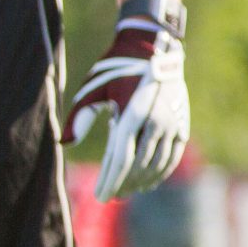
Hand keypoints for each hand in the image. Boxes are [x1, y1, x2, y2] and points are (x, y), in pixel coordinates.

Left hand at [64, 0, 189, 200]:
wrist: (155, 50)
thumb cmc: (117, 71)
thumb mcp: (93, 90)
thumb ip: (79, 117)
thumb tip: (66, 142)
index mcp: (132, 113)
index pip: (122, 158)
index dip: (111, 180)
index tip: (102, 196)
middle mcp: (155, 121)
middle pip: (139, 165)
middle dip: (124, 183)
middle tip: (111, 195)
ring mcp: (172, 124)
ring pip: (157, 164)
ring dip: (141, 181)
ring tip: (127, 190)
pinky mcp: (182, 125)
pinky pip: (172, 157)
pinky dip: (160, 172)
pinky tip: (149, 182)